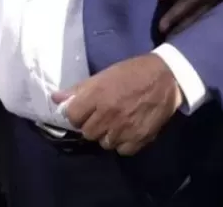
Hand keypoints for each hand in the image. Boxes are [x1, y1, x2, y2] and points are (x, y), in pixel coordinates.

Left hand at [53, 54, 182, 154]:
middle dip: (92, 124)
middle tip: (104, 115)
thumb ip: (79, 89)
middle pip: (87, 132)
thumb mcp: (104, 75)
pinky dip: (123, 142)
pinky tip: (129, 130)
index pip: (73, 117)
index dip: (77, 114)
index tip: (86, 110)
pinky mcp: (139, 139)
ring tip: (117, 122)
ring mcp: (124, 129)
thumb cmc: (133, 72)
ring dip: (107, 135)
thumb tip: (55, 98)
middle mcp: (108, 114)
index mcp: (97, 95)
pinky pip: (122, 150)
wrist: (167, 77)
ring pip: (104, 143)